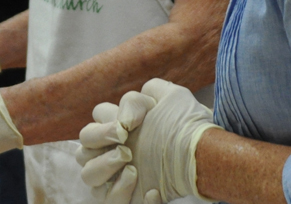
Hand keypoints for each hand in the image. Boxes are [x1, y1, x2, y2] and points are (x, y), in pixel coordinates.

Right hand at [78, 79, 216, 203]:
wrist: (207, 156)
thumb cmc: (186, 125)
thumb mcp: (170, 98)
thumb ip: (140, 97)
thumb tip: (121, 121)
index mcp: (116, 127)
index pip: (93, 122)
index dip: (104, 124)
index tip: (125, 128)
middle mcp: (110, 151)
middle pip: (82, 147)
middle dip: (99, 143)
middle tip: (125, 147)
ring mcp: (115, 176)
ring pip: (87, 175)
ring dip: (104, 169)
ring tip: (132, 168)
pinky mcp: (125, 198)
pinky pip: (110, 201)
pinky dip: (125, 195)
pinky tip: (152, 190)